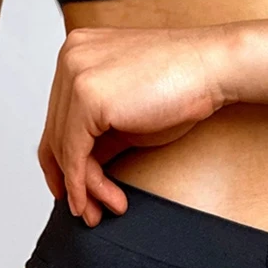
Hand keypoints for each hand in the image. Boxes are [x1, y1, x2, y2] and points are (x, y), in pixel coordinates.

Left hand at [38, 25, 232, 226]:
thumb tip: (85, 170)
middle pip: (56, 134)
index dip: (61, 160)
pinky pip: (75, 152)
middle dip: (70, 180)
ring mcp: (75, 75)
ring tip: (99, 213)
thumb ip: (103, 135)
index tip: (69, 190)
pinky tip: (97, 202)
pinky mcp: (87, 97)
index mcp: (78, 54)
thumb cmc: (184, 87)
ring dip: (81, 188)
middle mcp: (69, 59)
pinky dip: (82, 183)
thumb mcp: (132, 116)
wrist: (212, 68)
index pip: (58, 117)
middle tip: (85, 212)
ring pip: (64, 147)